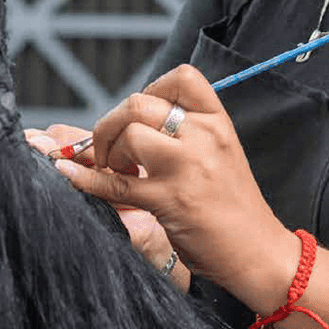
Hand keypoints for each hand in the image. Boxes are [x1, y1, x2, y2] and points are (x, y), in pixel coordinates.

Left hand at [48, 65, 291, 292]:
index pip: (181, 78)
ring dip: (108, 151)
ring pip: (129, 135)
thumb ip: (187, 132)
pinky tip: (71, 175)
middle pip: (140, 104)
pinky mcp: (168, 200)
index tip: (141, 116)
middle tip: (113, 148)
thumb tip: (131, 121)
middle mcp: (204, 137)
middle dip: (112, 123)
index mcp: (217, 122)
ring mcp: (187, 167)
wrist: (257, 249)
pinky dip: (85, 179)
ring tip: (118, 170)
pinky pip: (115, 183)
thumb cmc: (234, 204)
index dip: (150, 90)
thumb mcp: (221, 152)